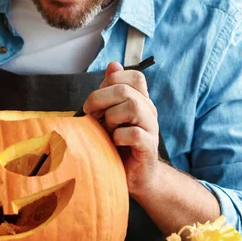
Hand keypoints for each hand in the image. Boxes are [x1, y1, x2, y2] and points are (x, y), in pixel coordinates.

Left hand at [83, 62, 159, 195]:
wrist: (133, 176)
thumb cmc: (118, 145)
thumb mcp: (110, 115)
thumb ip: (111, 91)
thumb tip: (113, 64)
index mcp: (140, 101)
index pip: (134, 76)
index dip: (113, 81)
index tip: (97, 99)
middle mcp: (148, 112)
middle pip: (126, 90)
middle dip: (101, 99)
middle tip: (90, 115)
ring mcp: (151, 129)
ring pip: (134, 107)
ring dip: (112, 117)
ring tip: (106, 130)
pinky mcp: (148, 148)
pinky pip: (135, 134)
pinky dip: (119, 137)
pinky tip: (114, 143)